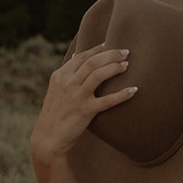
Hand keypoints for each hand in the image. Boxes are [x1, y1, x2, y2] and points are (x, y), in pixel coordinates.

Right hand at [29, 44, 135, 165]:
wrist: (48, 139)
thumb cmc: (56, 113)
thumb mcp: (56, 89)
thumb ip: (67, 73)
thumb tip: (76, 55)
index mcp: (60, 76)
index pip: (82, 56)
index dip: (98, 49)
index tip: (111, 43)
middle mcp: (67, 84)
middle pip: (92, 62)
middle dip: (111, 54)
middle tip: (126, 52)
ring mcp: (76, 97)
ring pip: (98, 75)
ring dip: (115, 68)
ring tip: (127, 66)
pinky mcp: (85, 111)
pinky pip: (107, 100)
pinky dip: (122, 94)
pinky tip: (134, 90)